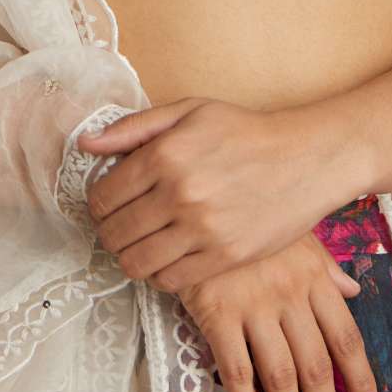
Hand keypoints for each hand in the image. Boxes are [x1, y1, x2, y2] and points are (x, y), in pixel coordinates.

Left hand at [77, 96, 354, 291]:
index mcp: (165, 154)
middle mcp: (179, 193)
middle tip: (121, 227)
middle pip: (115, 233)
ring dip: (129, 256)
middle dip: (110, 232)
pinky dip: (159, 273)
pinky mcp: (223, 257)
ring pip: (136, 262)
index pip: (103, 197)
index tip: (108, 204)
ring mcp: (202, 229)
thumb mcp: (189, 111)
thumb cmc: (245, 132)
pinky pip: (169, 280)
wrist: (305, 159)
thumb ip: (133, 127)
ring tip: (140, 245)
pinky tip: (167, 256)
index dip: (98, 204)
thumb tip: (85, 144)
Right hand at [177, 231, 380, 391]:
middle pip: (316, 366)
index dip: (360, 379)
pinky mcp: (217, 314)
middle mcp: (290, 296)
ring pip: (281, 376)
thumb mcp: (295, 233)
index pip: (346, 338)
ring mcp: (253, 306)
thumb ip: (324, 266)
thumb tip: (353, 293)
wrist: (199, 202)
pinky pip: (237, 370)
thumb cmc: (250, 217)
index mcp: (313, 278)